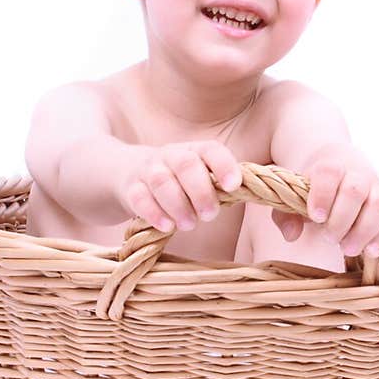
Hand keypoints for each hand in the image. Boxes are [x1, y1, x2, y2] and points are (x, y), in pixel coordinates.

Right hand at [120, 141, 242, 232]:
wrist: (127, 172)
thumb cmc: (177, 181)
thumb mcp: (198, 177)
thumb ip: (219, 185)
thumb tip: (252, 196)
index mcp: (194, 151)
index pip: (211, 150)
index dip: (224, 166)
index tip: (235, 186)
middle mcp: (171, 156)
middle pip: (186, 165)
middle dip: (201, 191)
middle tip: (210, 215)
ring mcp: (148, 170)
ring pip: (161, 181)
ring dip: (178, 205)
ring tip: (189, 225)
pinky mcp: (130, 188)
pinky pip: (139, 197)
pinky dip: (153, 213)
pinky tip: (167, 227)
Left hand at [272, 142, 378, 256]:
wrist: (340, 165)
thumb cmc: (313, 187)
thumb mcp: (294, 195)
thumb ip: (286, 214)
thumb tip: (291, 235)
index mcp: (331, 166)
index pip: (329, 173)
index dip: (322, 195)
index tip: (315, 217)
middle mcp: (358, 174)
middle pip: (355, 191)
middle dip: (341, 221)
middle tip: (328, 239)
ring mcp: (377, 188)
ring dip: (364, 232)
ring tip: (347, 249)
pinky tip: (370, 252)